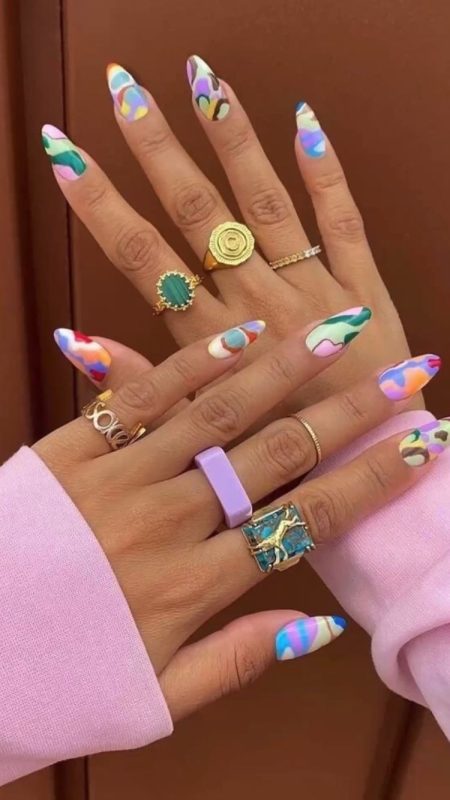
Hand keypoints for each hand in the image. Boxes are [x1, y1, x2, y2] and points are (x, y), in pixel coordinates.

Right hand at [41, 57, 425, 417]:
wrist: (360, 460)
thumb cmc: (273, 451)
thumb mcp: (193, 428)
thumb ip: (136, 381)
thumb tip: (74, 338)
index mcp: (209, 338)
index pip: (143, 259)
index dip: (102, 206)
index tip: (69, 156)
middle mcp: (256, 302)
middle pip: (198, 214)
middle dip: (157, 149)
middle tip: (125, 90)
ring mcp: (311, 287)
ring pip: (264, 202)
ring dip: (231, 140)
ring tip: (202, 80)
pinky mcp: (362, 285)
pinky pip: (342, 220)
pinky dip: (325, 172)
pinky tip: (306, 122)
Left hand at [41, 321, 436, 719]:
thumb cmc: (61, 677)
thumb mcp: (155, 701)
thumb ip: (239, 660)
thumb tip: (322, 629)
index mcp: (195, 587)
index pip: (307, 523)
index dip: (371, 483)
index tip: (422, 448)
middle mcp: (168, 524)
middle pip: (278, 457)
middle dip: (351, 413)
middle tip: (406, 375)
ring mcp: (120, 480)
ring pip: (220, 414)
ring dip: (286, 371)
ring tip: (338, 334)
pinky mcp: (73, 449)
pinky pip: (143, 396)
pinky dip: (194, 364)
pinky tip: (241, 338)